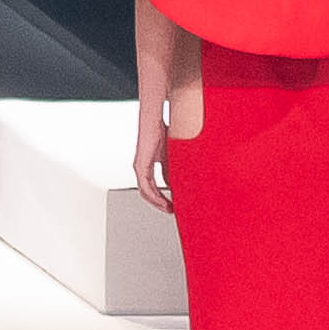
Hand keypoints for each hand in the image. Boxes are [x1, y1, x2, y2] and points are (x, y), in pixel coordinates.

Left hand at [132, 98, 174, 212]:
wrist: (155, 117)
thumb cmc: (165, 129)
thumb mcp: (176, 153)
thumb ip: (178, 166)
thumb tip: (188, 180)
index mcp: (151, 163)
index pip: (157, 185)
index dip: (165, 197)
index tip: (175, 205)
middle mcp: (143, 166)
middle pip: (150, 191)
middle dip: (161, 203)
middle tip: (173, 211)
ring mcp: (140, 166)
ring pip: (146, 192)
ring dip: (158, 203)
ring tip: (169, 209)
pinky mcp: (140, 165)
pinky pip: (145, 186)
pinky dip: (154, 196)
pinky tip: (163, 201)